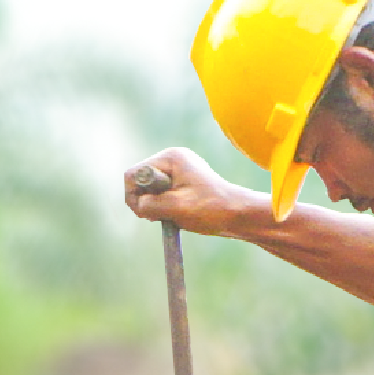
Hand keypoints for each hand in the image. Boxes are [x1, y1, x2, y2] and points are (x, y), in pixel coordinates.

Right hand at [121, 148, 267, 235]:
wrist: (239, 215)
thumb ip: (150, 204)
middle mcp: (172, 160)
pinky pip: (159, 196)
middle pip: (140, 182)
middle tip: (160, 216)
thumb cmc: (211, 209)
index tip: (147, 212)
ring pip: (149, 191)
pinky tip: (175, 215)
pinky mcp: (181, 183)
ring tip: (171, 215)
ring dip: (154, 206)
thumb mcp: (175, 208)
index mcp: (171, 158)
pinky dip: (162, 208)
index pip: (134, 174)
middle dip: (145, 201)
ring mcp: (177, 171)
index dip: (134, 195)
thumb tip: (138, 204)